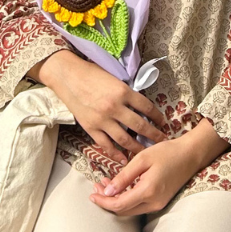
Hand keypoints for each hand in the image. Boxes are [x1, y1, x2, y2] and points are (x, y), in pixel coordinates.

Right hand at [35, 51, 168, 165]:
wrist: (68, 76)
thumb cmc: (91, 73)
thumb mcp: (114, 78)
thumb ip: (126, 92)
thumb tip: (139, 105)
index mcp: (123, 91)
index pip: (147, 107)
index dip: (157, 116)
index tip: (163, 122)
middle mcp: (115, 107)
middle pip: (140, 126)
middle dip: (153, 135)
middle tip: (161, 141)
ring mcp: (102, 119)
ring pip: (125, 139)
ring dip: (137, 147)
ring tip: (145, 152)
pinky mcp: (91, 127)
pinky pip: (106, 144)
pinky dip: (115, 154)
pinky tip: (124, 159)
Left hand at [88, 135, 203, 215]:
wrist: (190, 154)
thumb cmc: (167, 152)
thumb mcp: (142, 159)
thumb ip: (124, 176)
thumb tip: (108, 190)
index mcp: (148, 191)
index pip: (119, 204)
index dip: (103, 202)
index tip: (92, 194)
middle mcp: (154, 203)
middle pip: (123, 211)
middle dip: (107, 201)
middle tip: (97, 186)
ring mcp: (158, 204)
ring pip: (130, 210)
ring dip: (116, 200)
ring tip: (106, 184)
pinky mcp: (161, 202)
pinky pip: (139, 206)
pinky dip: (127, 199)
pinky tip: (120, 187)